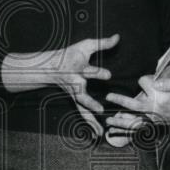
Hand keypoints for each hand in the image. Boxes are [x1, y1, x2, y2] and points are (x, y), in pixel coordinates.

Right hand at [1, 34, 119, 135]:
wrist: (50, 67)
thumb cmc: (69, 55)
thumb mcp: (85, 46)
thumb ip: (102, 43)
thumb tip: (118, 37)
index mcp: (77, 70)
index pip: (89, 71)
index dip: (98, 72)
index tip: (108, 74)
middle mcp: (75, 84)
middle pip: (81, 95)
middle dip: (89, 102)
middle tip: (99, 110)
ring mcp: (74, 94)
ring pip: (81, 109)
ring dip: (90, 121)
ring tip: (99, 132)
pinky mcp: (75, 100)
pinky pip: (82, 113)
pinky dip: (89, 124)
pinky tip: (95, 133)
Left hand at [105, 76, 169, 131]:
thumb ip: (169, 82)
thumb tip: (156, 82)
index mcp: (160, 98)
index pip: (144, 84)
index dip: (146, 80)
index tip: (149, 80)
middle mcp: (154, 109)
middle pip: (133, 104)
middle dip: (120, 100)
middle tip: (108, 97)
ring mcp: (153, 119)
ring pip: (133, 121)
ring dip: (120, 122)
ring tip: (108, 121)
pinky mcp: (153, 125)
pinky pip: (137, 129)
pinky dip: (126, 131)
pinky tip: (116, 131)